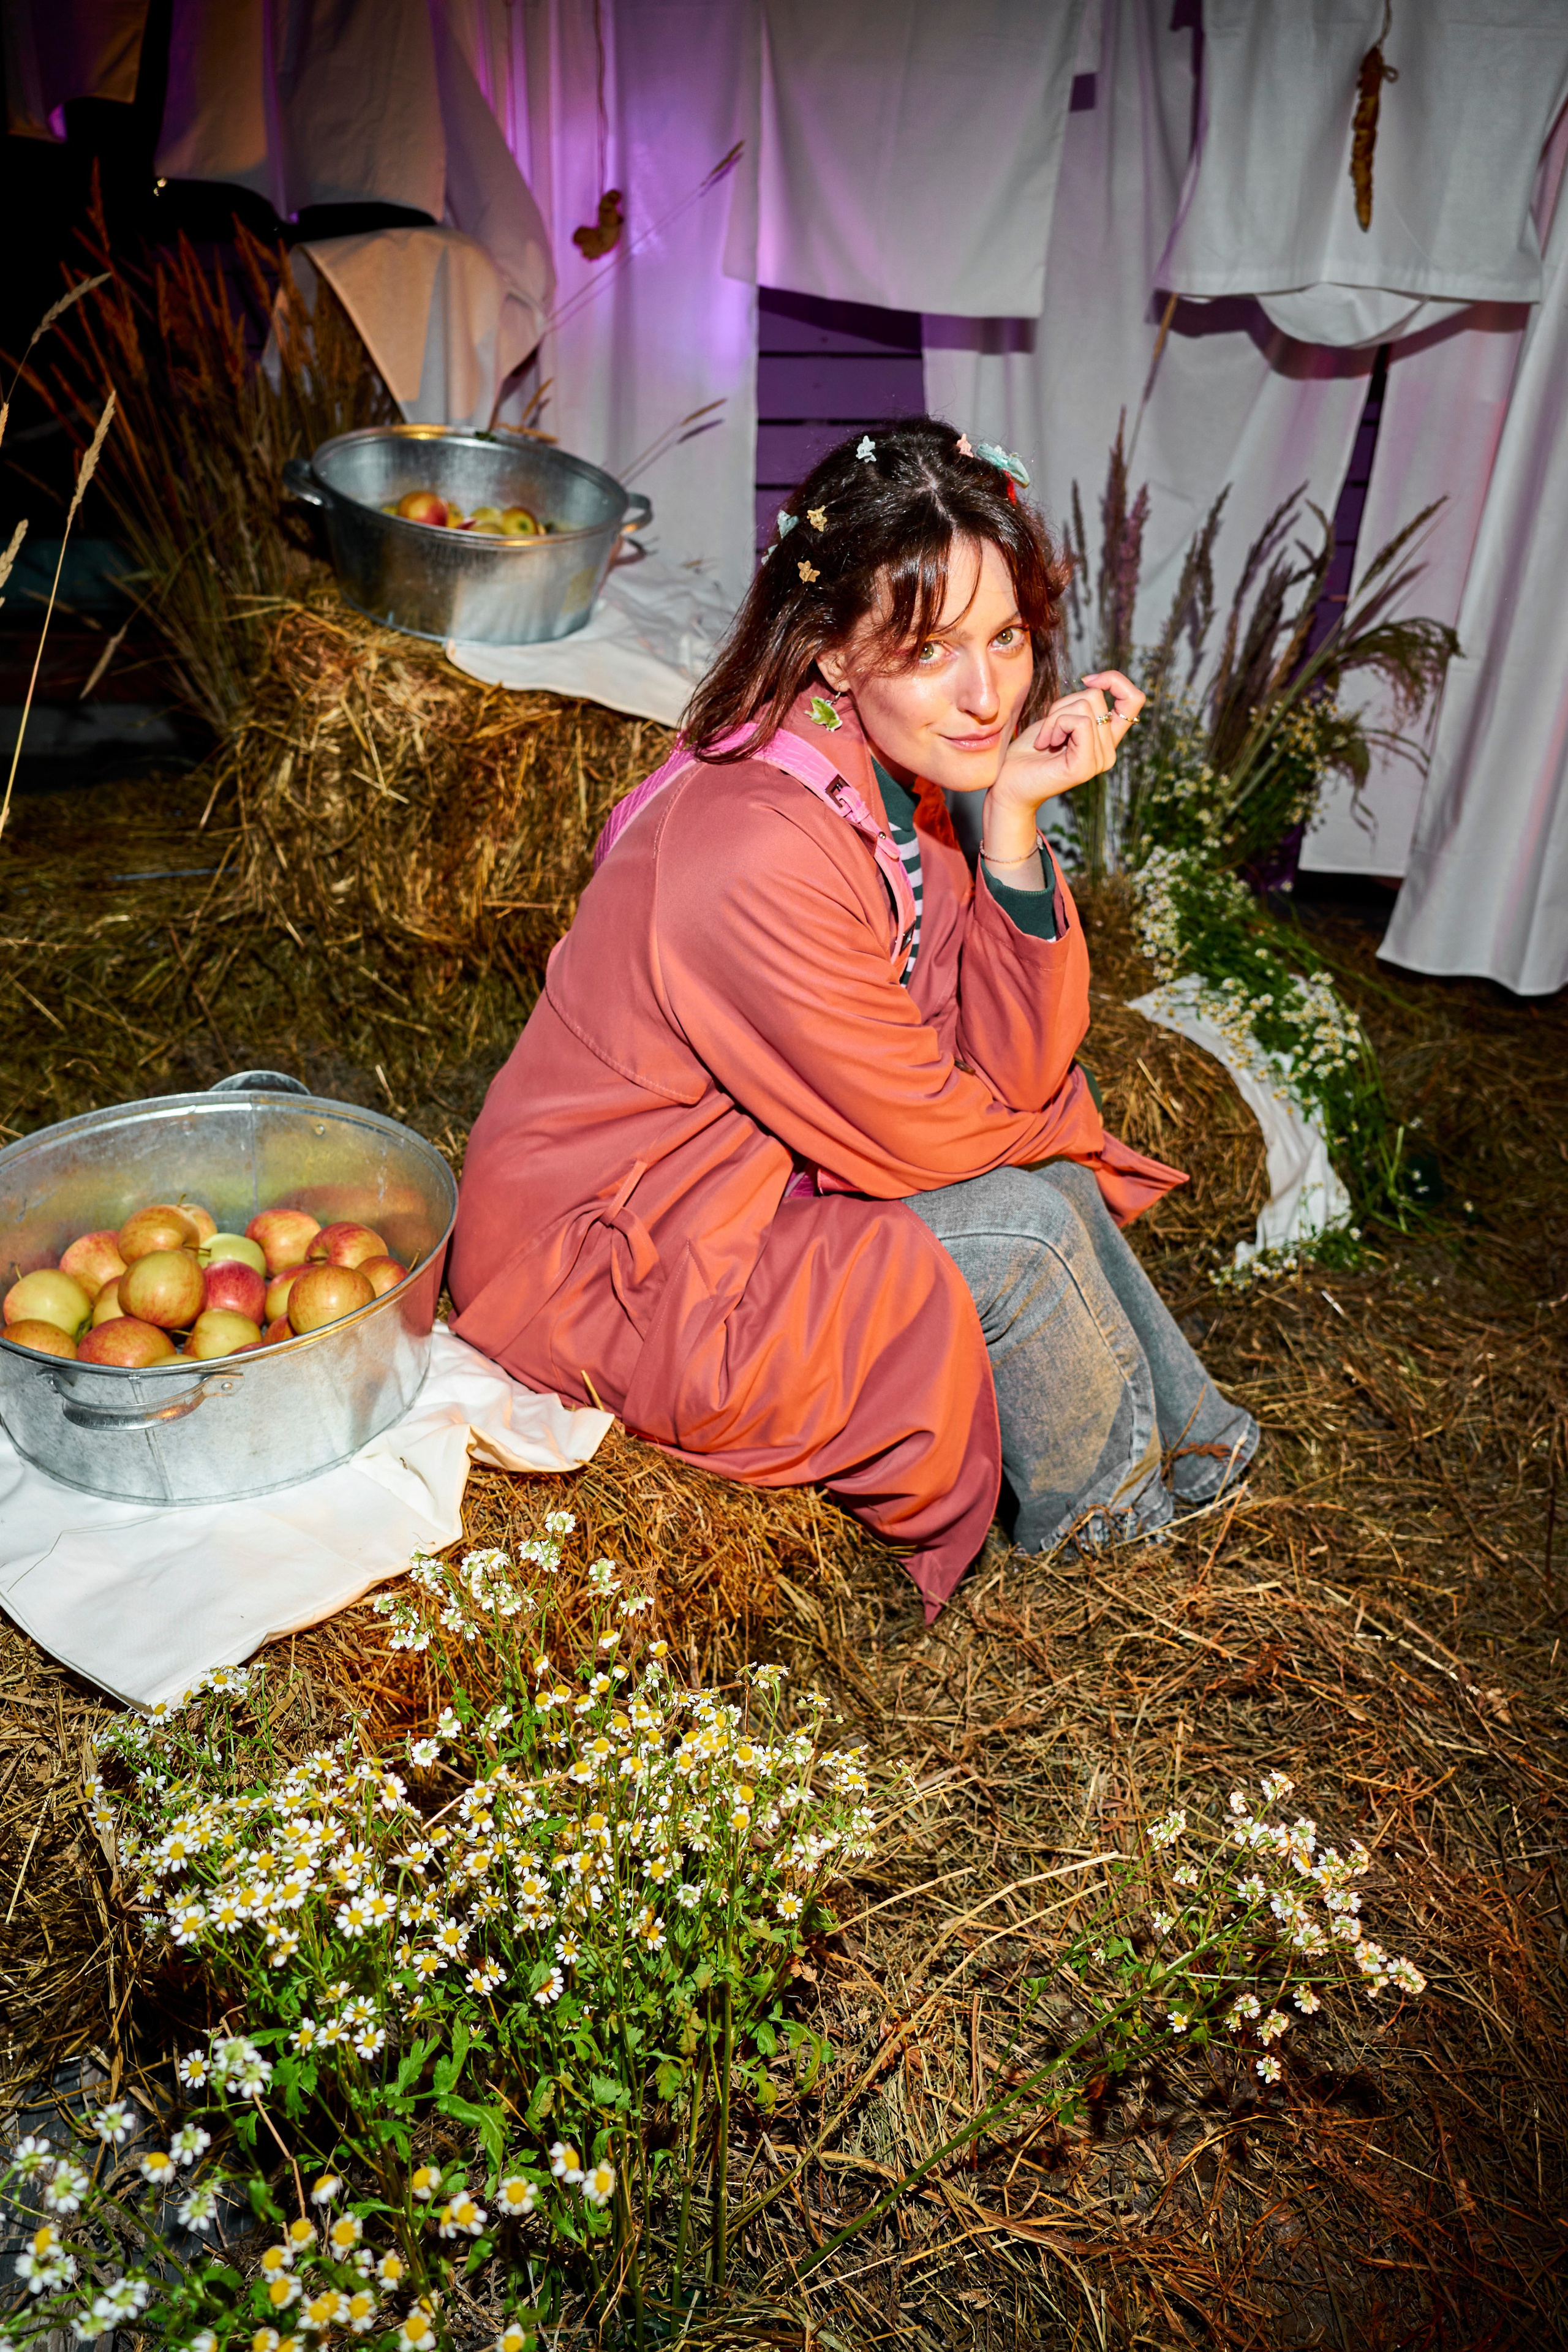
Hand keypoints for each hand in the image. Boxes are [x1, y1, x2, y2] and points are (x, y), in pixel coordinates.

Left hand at [988, 669, 1144, 837]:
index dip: (1115, 681)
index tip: (1088, 680)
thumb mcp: (1059, 717)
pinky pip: (1080, 723)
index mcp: (1106, 739)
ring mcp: (1099, 761)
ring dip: (1055, 716)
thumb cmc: (1029, 750)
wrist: (1008, 782)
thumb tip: (1094, 684)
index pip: (1134, 700)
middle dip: (1063, 704)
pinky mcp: (1084, 767)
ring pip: (1085, 707)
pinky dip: (1056, 725)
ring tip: (1046, 740)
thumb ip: (1081, 704)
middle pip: (1096, 697)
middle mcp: (1108, 751)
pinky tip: (1046, 744)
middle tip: (1048, 730)